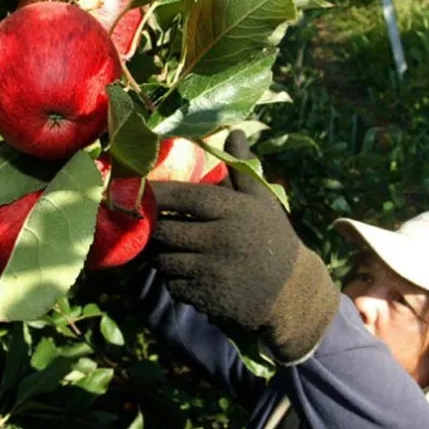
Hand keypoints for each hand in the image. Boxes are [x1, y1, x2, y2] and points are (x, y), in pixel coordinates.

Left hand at [147, 131, 339, 363]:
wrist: (291, 292)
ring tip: (171, 250)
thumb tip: (234, 131)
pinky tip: (188, 274)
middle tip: (152, 226)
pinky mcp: (207, 297)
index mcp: (233, 210)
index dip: (156, 192)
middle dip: (154, 229)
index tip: (137, 189)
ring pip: (163, 260)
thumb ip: (241, 169)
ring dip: (161, 256)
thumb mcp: (262, 202)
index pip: (184, 196)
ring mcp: (213, 270)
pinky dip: (173, 280)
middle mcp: (221, 239)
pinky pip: (172, 285)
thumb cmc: (271, 238)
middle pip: (165, 231)